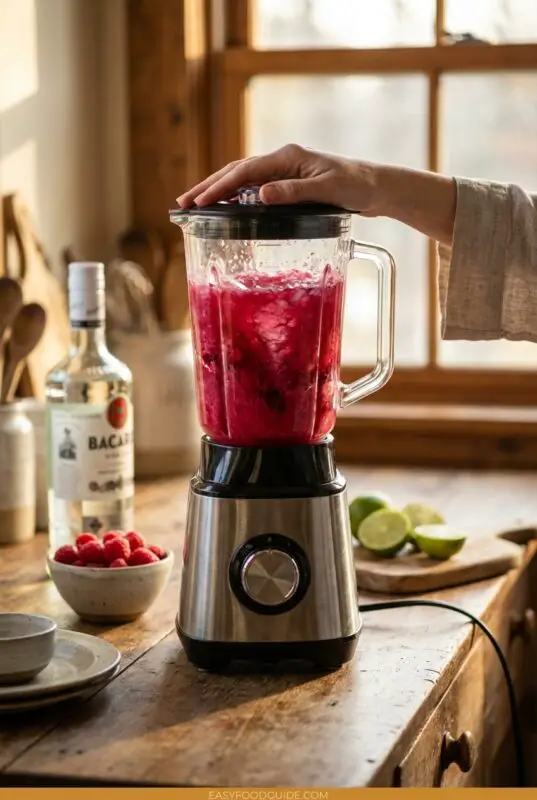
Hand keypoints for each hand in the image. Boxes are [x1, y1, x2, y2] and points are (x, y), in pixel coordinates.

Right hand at [176, 144, 380, 215]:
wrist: (375, 187)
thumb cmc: (356, 187)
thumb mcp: (327, 190)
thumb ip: (294, 192)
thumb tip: (260, 195)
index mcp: (288, 157)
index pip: (244, 172)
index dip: (219, 187)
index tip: (198, 201)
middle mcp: (282, 160)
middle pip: (236, 171)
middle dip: (208, 186)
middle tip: (183, 203)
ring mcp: (284, 170)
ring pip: (242, 178)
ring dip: (218, 190)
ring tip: (196, 204)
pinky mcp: (288, 182)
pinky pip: (254, 186)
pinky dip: (235, 194)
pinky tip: (224, 206)